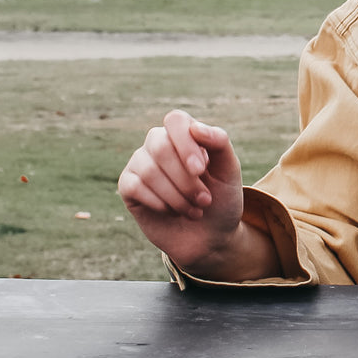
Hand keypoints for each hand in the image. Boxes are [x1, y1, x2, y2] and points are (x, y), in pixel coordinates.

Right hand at [118, 109, 245, 272]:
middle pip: (160, 146)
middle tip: (205, 200)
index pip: (175, 120)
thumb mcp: (229, 170)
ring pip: (149, 170)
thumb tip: (195, 127)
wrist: (210, 236)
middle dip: (185, 179)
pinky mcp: (128, 186)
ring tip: (194, 210)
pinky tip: (172, 212)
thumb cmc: (221, 198)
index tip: (201, 170)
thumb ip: (219, 142)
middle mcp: (159, 143)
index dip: (186, 144)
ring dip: (177, 196)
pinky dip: (159, 203)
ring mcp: (141, 163)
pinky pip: (134, 187)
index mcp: (184, 134)